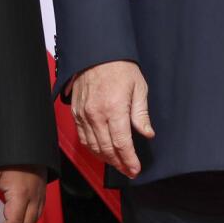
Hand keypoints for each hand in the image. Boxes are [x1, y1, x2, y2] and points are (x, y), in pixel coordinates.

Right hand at [69, 60, 154, 177]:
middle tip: (129, 171)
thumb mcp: (139, 87)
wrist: (97, 52)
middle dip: (119, 164)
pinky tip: (101, 151)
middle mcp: (96, 114)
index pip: (122, 144)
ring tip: (117, 164)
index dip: (129, 160)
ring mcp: (84, 114)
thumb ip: (141, 114)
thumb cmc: (120, 67)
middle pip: (107, 149)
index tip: (135, 169)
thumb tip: (147, 133)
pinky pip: (82, 137)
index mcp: (114, 108)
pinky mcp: (76, 112)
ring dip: (105, 159)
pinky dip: (92, 148)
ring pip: (93, 146)